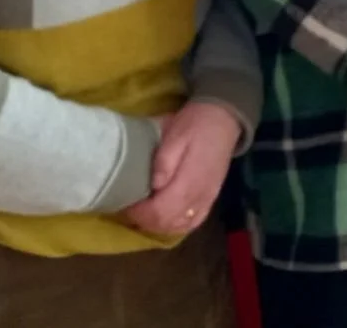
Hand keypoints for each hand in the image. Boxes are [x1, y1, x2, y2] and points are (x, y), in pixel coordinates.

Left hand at [122, 103, 240, 236]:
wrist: (222, 119)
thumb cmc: (194, 125)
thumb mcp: (174, 134)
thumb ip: (164, 161)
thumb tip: (154, 185)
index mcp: (188, 182)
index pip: (159, 211)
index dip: (139, 213)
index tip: (124, 204)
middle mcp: (198, 197)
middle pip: (167, 223)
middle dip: (144, 220)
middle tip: (129, 208)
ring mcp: (206, 201)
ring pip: (179, 226)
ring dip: (157, 225)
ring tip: (143, 212)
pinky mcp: (210, 199)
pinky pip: (192, 223)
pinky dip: (175, 225)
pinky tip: (165, 218)